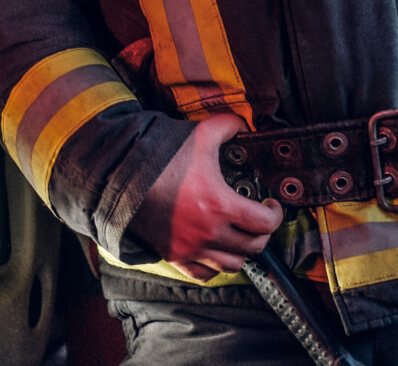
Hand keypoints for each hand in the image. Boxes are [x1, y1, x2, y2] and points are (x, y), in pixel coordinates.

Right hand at [128, 113, 281, 280]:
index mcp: (221, 205)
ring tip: (240, 235)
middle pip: (253, 247)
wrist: (121, 178)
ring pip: (232, 265)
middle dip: (262, 232)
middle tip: (260, 219)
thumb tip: (241, 124)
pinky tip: (216, 250)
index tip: (272, 205)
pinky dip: (215, 266)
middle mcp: (209, 233)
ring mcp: (191, 248)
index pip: (265, 223)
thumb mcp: (199, 134)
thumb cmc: (161, 157)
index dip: (276, 214)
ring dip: (242, 252)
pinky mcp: (174, 255)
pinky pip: (204, 274)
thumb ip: (227, 126)